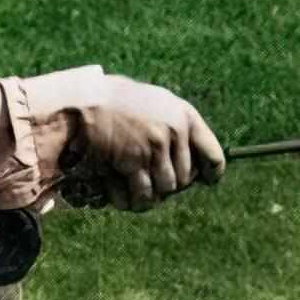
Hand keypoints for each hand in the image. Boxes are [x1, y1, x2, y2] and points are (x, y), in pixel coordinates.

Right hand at [75, 76, 225, 212]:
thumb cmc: (121, 105)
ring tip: (132, 187)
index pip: (213, 155)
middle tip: (147, 179)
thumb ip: (178, 130)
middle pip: (184, 180)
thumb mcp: (157, 105)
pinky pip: (142, 195)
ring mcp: (155, 146)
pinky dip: (131, 199)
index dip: (212, 173)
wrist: (87, 100)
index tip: (208, 181)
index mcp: (184, 115)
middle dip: (167, 185)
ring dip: (148, 194)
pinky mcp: (134, 161)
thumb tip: (198, 173)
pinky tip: (120, 193)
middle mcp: (175, 130)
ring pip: (164, 190)